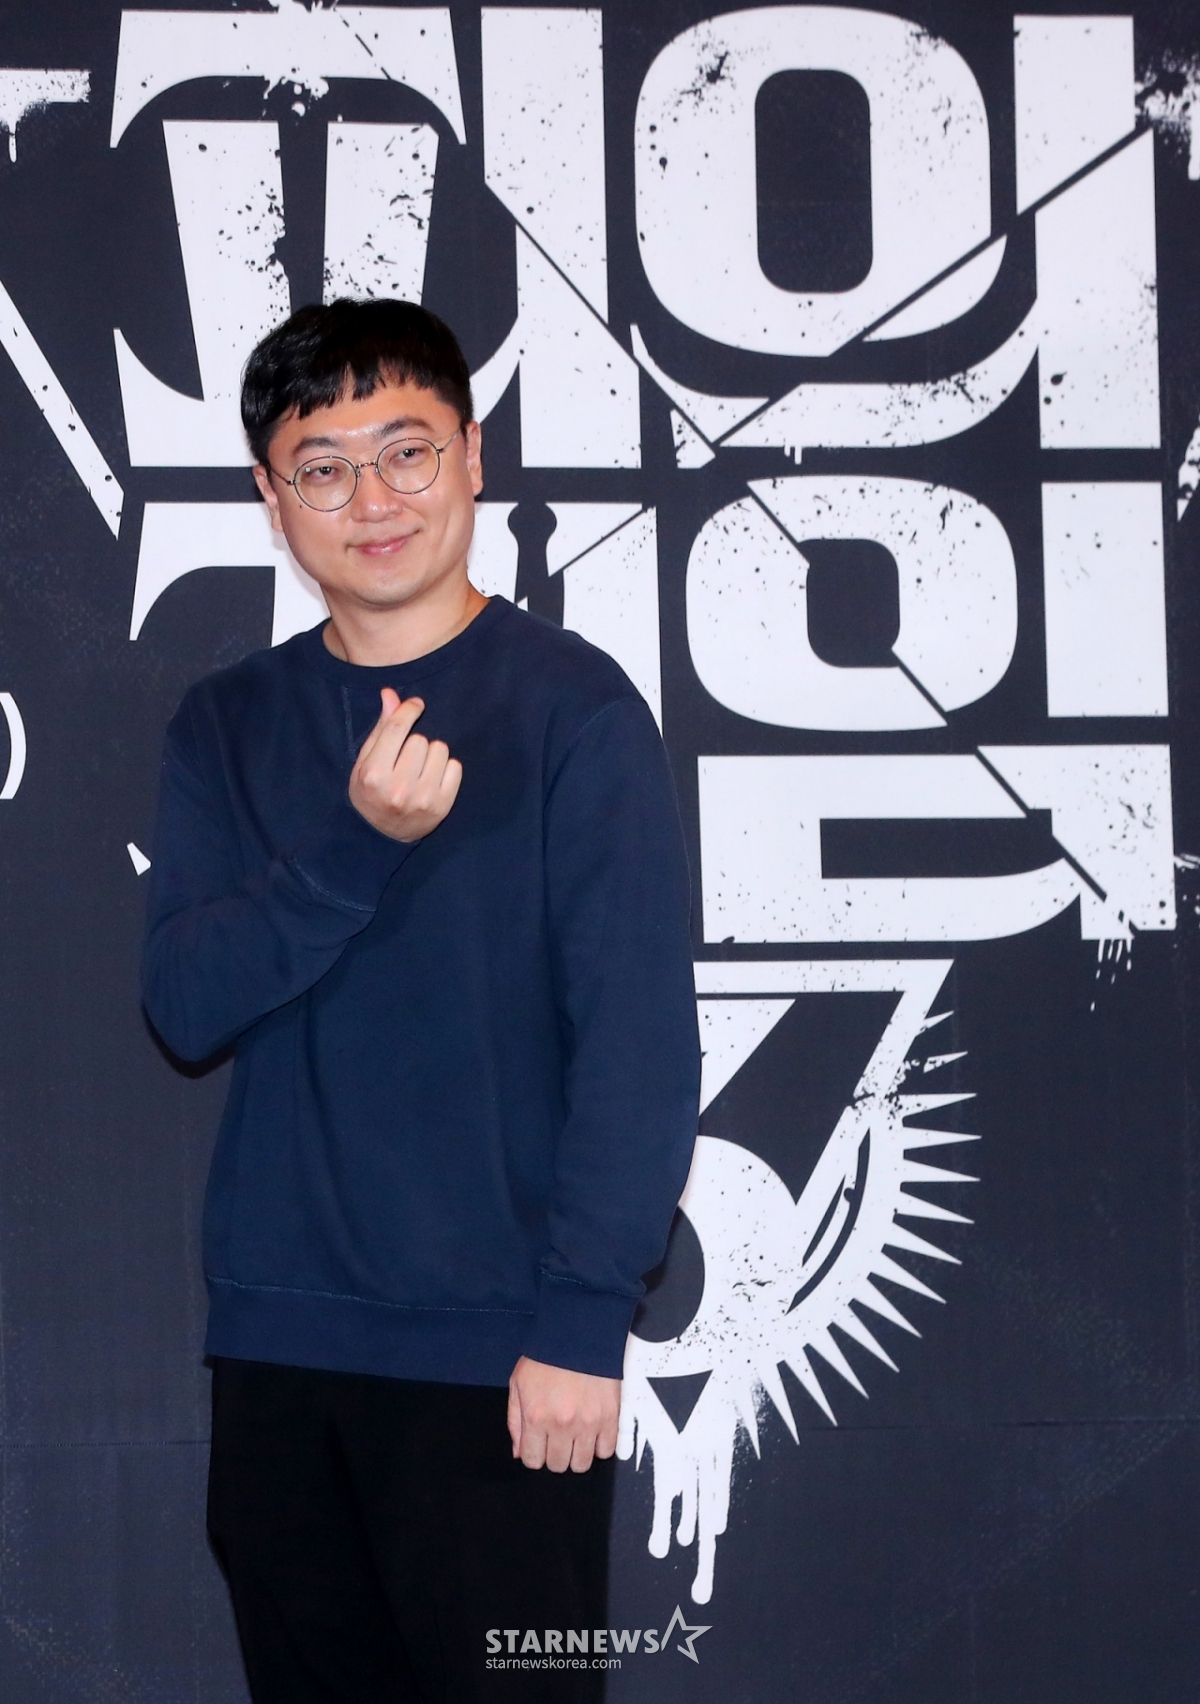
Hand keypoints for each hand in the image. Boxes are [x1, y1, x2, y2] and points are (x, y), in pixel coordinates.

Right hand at [349, 688, 461, 842]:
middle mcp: (398, 788)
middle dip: (415, 742)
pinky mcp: (442, 807)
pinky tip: (433, 779)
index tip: (416, 705)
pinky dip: (446, 769)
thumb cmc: (370, 793)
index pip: (396, 729)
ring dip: (432, 754)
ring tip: (419, 769)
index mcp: (374, 775)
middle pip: (420, 739)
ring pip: (440, 750)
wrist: (380, 836)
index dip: (408, 710)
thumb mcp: (365, 762)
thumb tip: (391, 694)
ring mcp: (422, 799)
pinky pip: (456, 767)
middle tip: (407, 758)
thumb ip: (381, 728)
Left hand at [507, 1355, 620, 1472]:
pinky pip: (606, 1451)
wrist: (578, 1334)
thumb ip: (515, 1421)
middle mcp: (561, 1425)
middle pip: (558, 1465)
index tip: (539, 1444)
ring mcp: (587, 1423)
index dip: (534, 1454)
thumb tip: (519, 1452)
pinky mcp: (610, 1417)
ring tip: (575, 1437)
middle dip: (554, 1455)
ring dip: (576, 1455)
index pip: (533, 1461)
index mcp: (536, 1417)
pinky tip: (593, 1433)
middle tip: (557, 1438)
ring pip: (582, 1464)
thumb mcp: (518, 1384)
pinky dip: (599, 1446)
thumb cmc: (546, 1356)